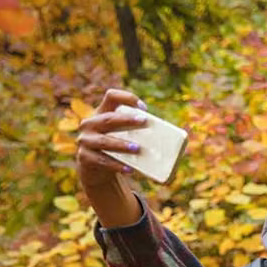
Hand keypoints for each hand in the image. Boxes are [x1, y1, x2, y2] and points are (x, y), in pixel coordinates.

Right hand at [75, 89, 146, 226]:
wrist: (96, 170)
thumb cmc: (118, 148)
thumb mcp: (126, 136)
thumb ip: (142, 132)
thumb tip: (181, 138)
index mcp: (102, 113)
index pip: (111, 96)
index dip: (127, 98)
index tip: (144, 108)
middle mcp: (90, 124)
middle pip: (108, 118)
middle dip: (126, 120)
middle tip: (144, 122)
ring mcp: (85, 141)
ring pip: (104, 141)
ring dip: (121, 145)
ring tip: (138, 148)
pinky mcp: (85, 158)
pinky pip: (102, 161)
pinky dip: (116, 165)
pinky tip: (129, 169)